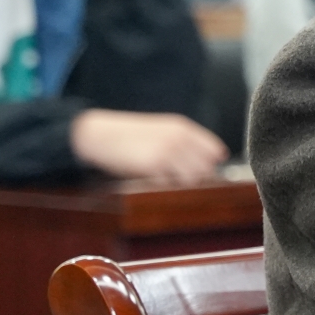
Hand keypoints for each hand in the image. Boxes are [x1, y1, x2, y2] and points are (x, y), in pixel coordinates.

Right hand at [70, 110, 227, 183]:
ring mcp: (167, 151)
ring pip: (192, 178)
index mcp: (183, 127)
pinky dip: (163, 186)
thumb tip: (206, 163)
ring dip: (181, 184)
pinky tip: (151, 180)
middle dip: (197, 177)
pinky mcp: (153, 164)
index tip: (204, 173)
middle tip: (180, 180)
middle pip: (206, 168)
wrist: (100, 134)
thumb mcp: (161, 130)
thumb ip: (182, 142)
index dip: (211, 164)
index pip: (215, 150)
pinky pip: (169, 184)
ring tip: (166, 180)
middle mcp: (179, 138)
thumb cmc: (128, 136)